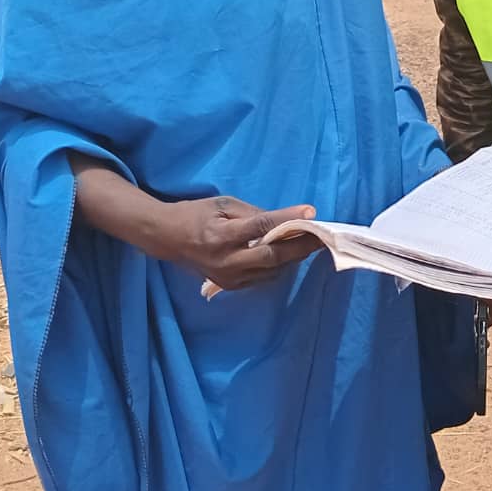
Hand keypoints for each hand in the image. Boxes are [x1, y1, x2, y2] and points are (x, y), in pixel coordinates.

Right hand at [153, 196, 322, 290]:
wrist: (168, 239)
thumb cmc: (197, 215)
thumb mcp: (223, 204)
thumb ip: (253, 213)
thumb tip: (284, 219)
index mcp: (222, 236)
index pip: (261, 227)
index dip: (287, 219)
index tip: (311, 211)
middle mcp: (227, 262)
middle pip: (273, 256)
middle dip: (301, 246)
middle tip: (323, 235)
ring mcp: (229, 278)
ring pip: (272, 270)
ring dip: (295, 256)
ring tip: (314, 242)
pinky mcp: (231, 286)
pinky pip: (264, 277)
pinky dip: (281, 265)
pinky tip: (292, 253)